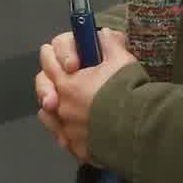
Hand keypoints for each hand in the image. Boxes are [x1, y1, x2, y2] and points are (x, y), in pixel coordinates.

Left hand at [35, 29, 139, 162]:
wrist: (138, 129)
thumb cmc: (127, 91)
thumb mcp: (121, 60)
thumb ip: (109, 44)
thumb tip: (104, 34)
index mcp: (67, 82)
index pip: (48, 62)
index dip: (52, 55)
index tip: (57, 56)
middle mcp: (61, 106)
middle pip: (44, 90)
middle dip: (47, 83)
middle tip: (56, 83)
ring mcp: (67, 129)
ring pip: (47, 116)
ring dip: (52, 108)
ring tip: (60, 105)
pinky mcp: (76, 148)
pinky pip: (62, 138)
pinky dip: (65, 131)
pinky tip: (75, 129)